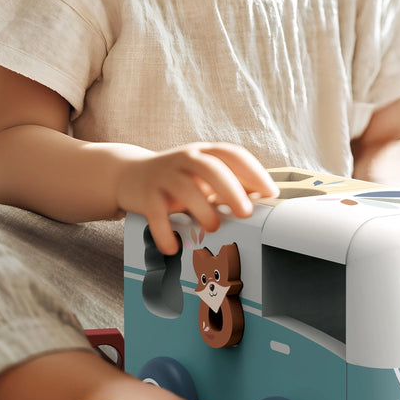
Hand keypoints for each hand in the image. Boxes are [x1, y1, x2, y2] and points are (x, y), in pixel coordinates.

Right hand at [114, 143, 277, 253]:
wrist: (129, 175)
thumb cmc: (177, 179)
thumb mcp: (202, 175)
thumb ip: (228, 184)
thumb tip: (262, 201)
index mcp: (204, 152)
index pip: (232, 155)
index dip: (254, 172)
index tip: (270, 193)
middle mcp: (185, 159)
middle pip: (211, 168)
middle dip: (231, 191)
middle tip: (246, 213)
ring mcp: (164, 176)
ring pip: (185, 188)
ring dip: (203, 210)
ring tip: (213, 227)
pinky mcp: (145, 195)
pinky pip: (156, 214)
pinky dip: (165, 233)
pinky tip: (173, 247)